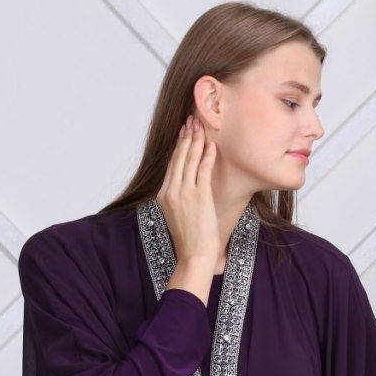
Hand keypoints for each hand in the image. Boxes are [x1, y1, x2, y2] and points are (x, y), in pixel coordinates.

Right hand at [156, 114, 219, 267]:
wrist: (194, 255)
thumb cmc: (189, 240)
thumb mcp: (176, 216)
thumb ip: (177, 199)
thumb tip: (183, 189)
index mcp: (163, 195)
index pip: (172, 165)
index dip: (178, 146)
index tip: (183, 132)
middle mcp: (171, 191)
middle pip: (179, 157)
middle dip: (186, 136)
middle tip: (192, 119)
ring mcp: (185, 192)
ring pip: (190, 159)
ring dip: (196, 140)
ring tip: (201, 125)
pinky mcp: (200, 196)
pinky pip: (204, 169)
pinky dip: (208, 155)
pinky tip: (212, 145)